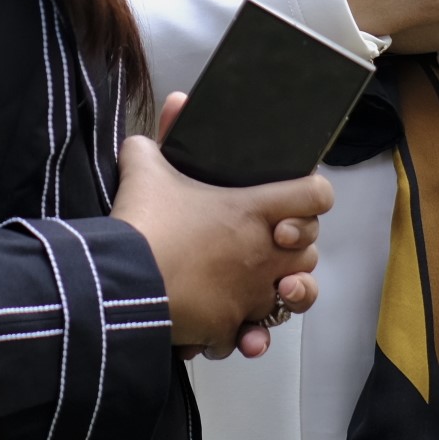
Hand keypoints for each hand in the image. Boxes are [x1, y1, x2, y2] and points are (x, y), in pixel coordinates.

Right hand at [114, 93, 327, 357]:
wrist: (122, 281)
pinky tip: (233, 330)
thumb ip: (163, 136)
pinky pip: (250, 335)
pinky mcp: (230, 327)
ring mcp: (251, 295)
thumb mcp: (146, 166)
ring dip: (283, 295)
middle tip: (268, 244)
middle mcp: (264, 254)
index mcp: (255, 211)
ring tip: (267, 292)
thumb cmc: (144, 221)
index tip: (287, 206)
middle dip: (294, 250)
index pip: (316, 196)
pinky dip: (244, 335)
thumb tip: (175, 104)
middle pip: (310, 253)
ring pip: (294, 299)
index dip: (310, 196)